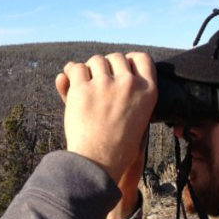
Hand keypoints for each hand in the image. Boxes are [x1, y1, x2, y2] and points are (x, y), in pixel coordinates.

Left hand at [55, 52, 156, 183]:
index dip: (129, 61)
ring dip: (89, 70)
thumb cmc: (117, 144)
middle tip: (99, 83)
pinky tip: (70, 83)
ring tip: (86, 87)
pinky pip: (76, 68)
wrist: (99, 162)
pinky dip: (71, 73)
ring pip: (96, 60)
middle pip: (116, 57)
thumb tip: (101, 69)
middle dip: (106, 66)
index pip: (142, 58)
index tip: (119, 69)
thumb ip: (123, 90)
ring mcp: (106, 84)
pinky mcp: (83, 89)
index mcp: (148, 91)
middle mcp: (129, 84)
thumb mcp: (135, 117)